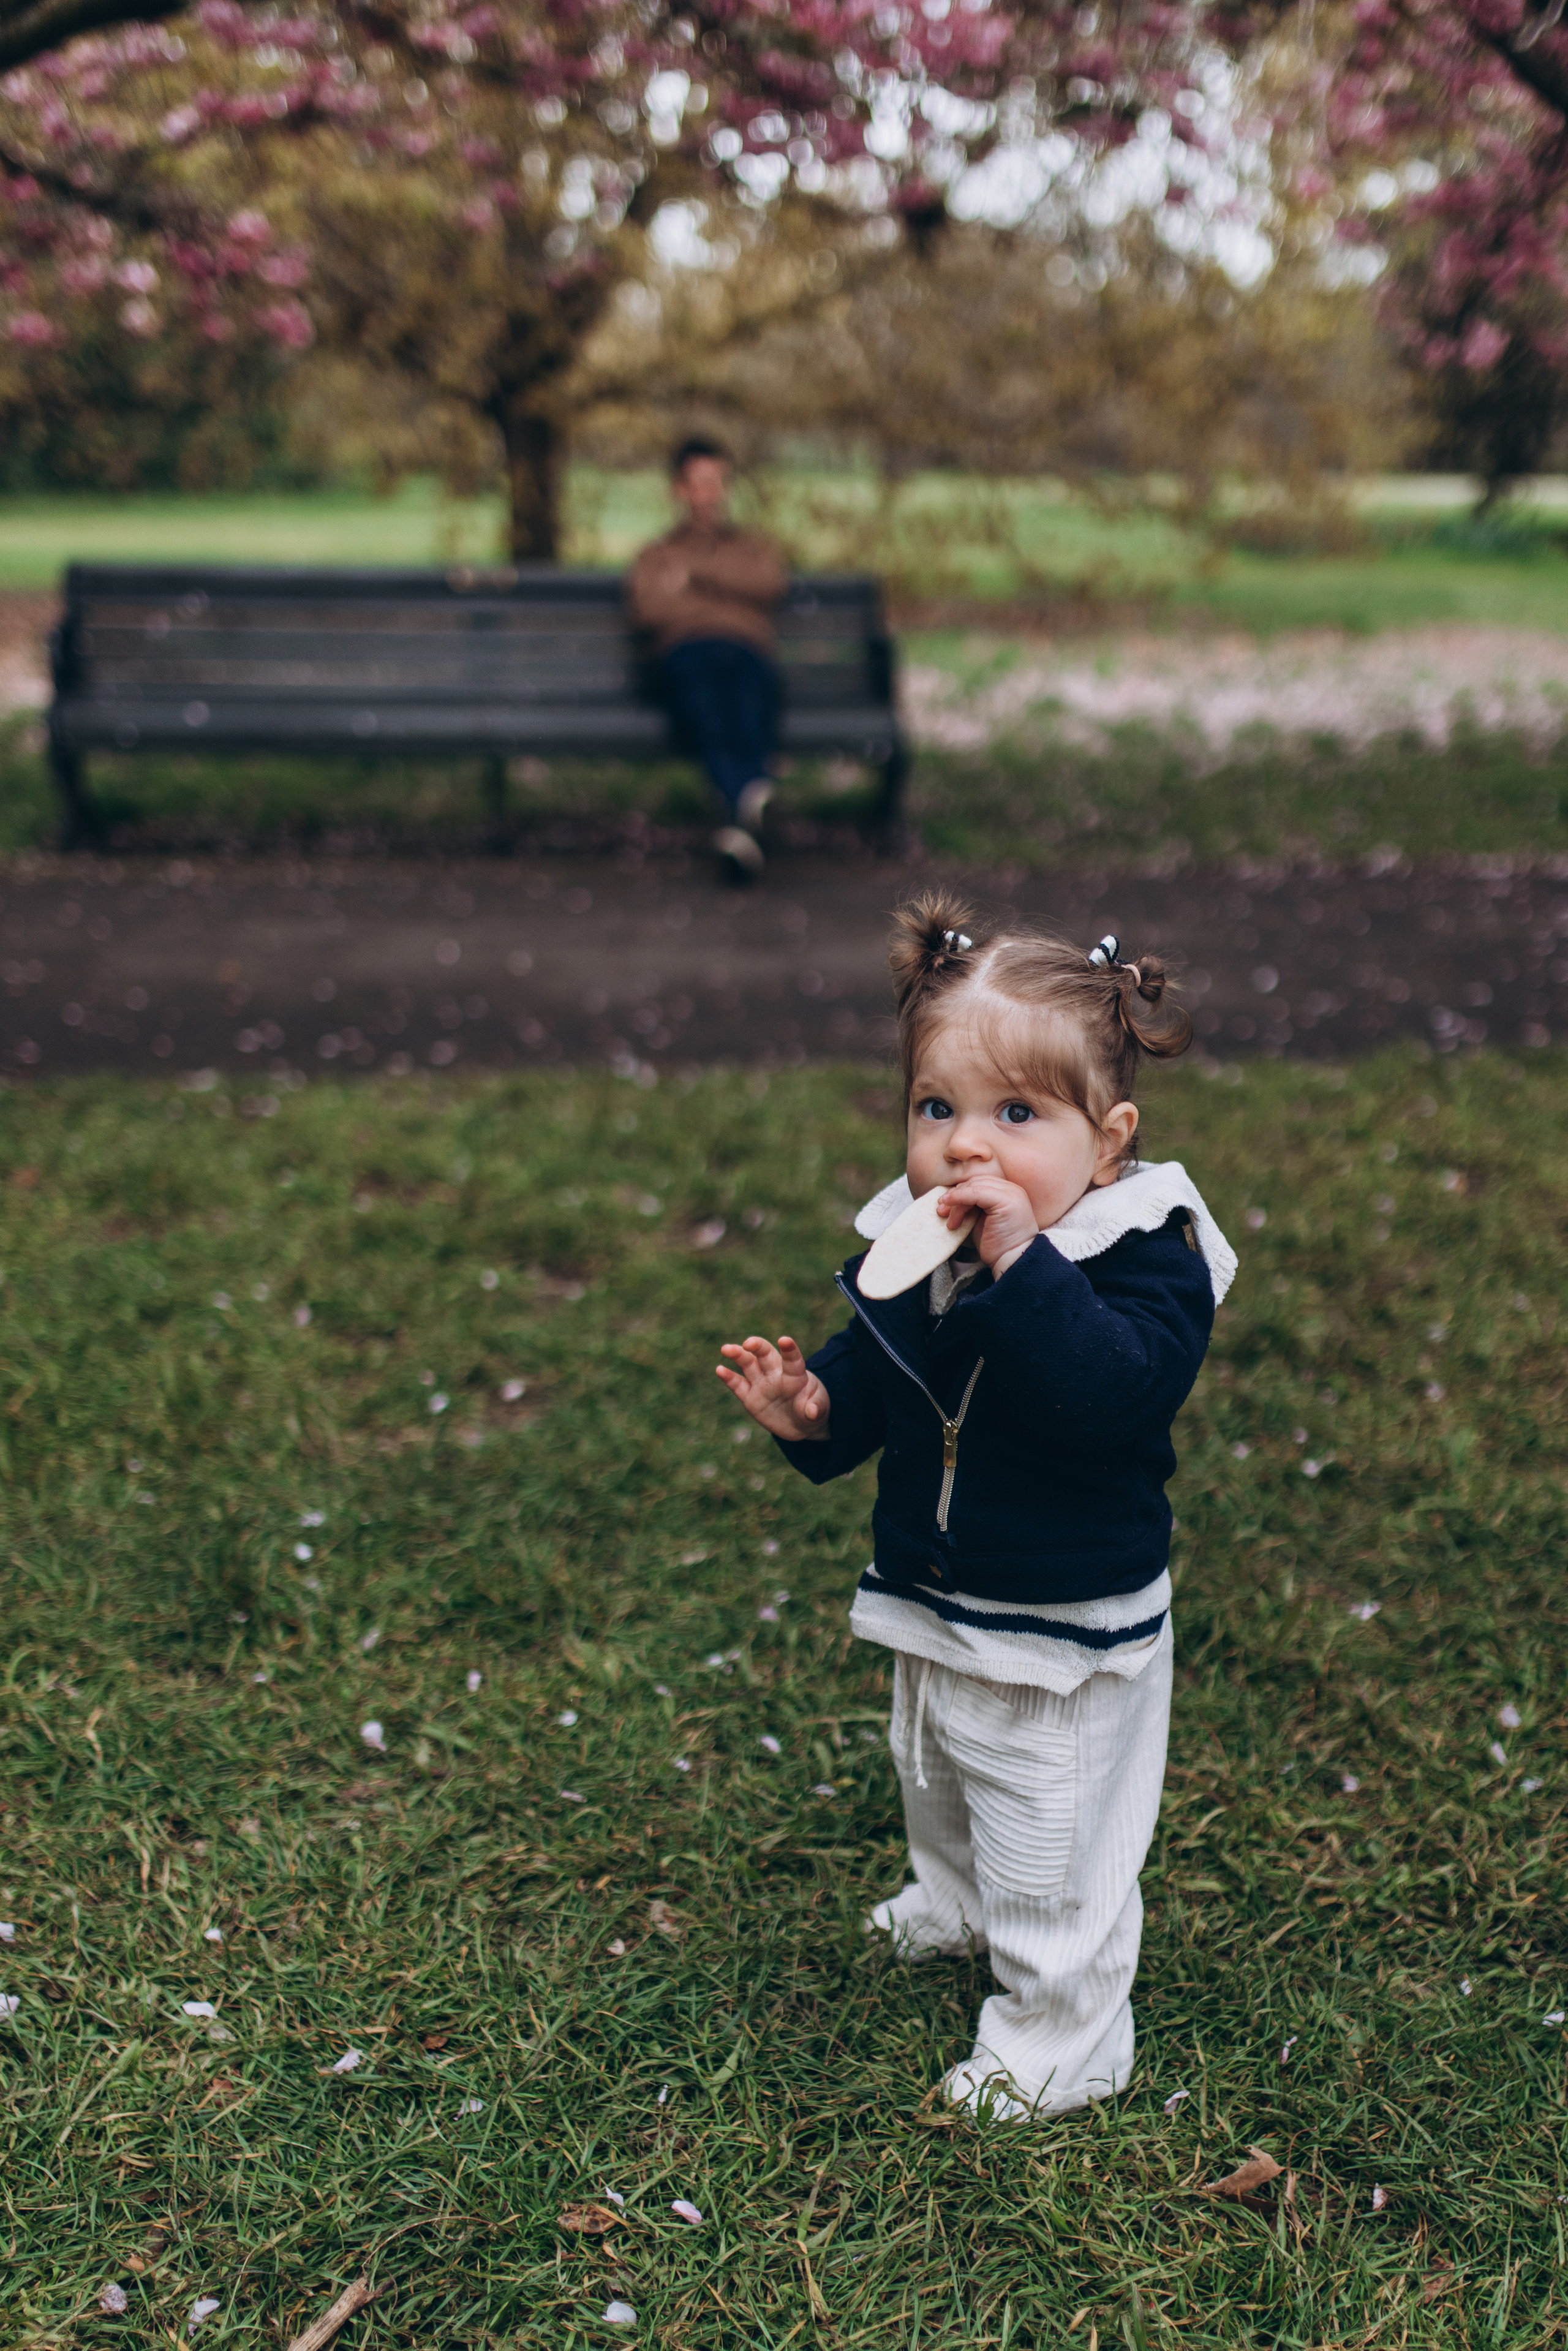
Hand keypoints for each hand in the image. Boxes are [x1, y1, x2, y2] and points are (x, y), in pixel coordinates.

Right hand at [715, 1334, 830, 1441]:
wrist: (801, 1423)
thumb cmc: (813, 1409)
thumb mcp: (820, 1411)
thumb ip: (816, 1408)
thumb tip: (813, 1412)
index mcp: (796, 1376)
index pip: (793, 1361)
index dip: (789, 1350)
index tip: (784, 1340)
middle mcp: (776, 1375)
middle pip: (765, 1355)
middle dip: (757, 1346)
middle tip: (749, 1343)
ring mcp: (761, 1385)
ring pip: (748, 1365)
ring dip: (737, 1355)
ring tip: (726, 1348)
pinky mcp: (750, 1397)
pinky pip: (738, 1385)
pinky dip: (729, 1377)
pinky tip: (720, 1369)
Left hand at [936, 1175, 1039, 1279]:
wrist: (1013, 1261)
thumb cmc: (997, 1246)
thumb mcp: (981, 1221)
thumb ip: (972, 1207)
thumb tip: (949, 1199)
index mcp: (1007, 1193)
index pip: (979, 1183)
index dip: (960, 1192)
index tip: (944, 1205)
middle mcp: (1011, 1190)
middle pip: (976, 1182)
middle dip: (956, 1195)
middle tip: (942, 1211)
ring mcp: (1011, 1193)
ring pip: (975, 1186)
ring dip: (956, 1201)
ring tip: (950, 1221)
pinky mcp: (1006, 1200)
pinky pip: (976, 1192)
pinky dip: (960, 1197)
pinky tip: (949, 1207)